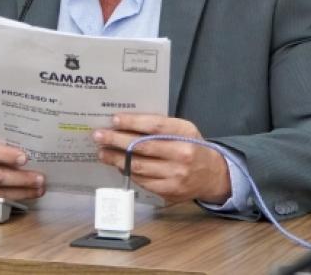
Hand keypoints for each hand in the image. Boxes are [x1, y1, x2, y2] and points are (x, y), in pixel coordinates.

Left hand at [93, 114, 230, 203]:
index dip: (132, 122)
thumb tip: (127, 124)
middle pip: (142, 146)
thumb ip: (161, 126)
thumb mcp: (184, 130)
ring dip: (116, 159)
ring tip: (102, 152)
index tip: (114, 120)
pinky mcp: (169, 191)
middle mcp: (181, 154)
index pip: (155, 126)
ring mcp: (175, 175)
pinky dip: (127, 171)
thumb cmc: (192, 146)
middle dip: (116, 140)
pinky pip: (142, 180)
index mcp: (185, 133)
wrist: (212, 175)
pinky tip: (118, 165)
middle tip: (98, 136)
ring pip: (138, 166)